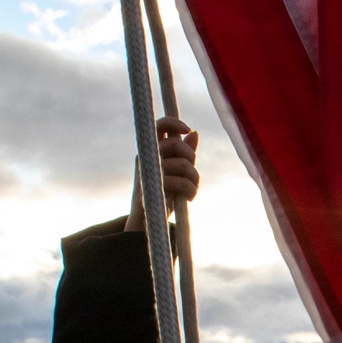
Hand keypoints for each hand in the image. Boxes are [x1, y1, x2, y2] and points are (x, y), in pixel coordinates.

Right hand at [125, 115, 198, 231]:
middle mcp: (147, 157)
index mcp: (152, 150)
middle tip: (193, 174)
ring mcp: (149, 173)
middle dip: (191, 158)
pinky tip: (191, 197)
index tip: (187, 129)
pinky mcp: (154, 189)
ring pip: (183, 164)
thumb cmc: (164, 193)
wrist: (148, 220)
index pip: (159, 125)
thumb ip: (184, 153)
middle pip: (176, 144)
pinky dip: (191, 190)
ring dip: (195, 178)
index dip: (174, 122)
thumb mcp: (176, 171)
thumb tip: (194, 133)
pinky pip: (181, 183)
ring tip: (193, 188)